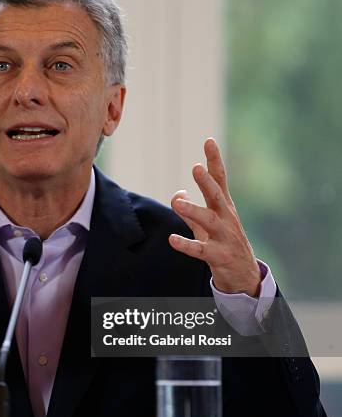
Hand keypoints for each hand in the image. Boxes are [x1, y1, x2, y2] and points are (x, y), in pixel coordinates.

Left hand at [168, 138, 260, 296]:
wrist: (244, 275)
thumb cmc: (223, 243)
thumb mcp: (207, 225)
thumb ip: (191, 209)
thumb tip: (177, 193)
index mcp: (223, 207)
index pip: (220, 179)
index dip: (214, 161)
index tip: (208, 141)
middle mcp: (226, 218)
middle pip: (217, 196)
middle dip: (207, 182)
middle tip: (196, 168)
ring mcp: (224, 237)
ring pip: (209, 221)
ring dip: (193, 211)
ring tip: (178, 202)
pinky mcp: (219, 256)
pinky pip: (200, 250)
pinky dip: (186, 244)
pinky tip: (172, 239)